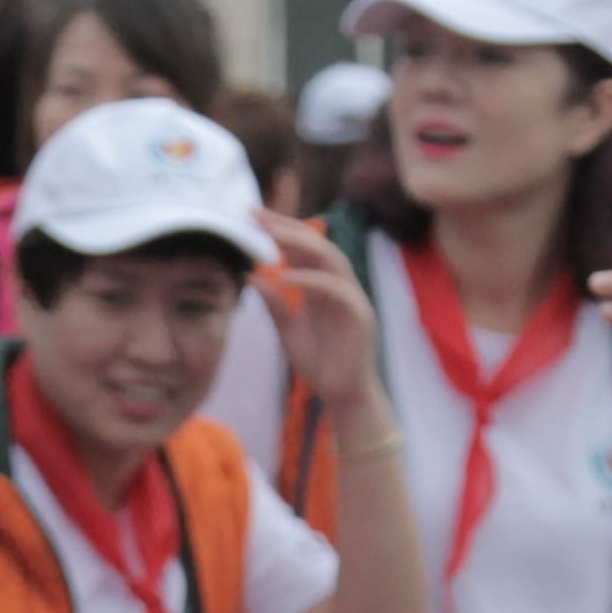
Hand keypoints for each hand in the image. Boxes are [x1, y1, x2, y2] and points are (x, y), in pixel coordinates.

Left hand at [264, 213, 378, 405]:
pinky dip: (311, 281)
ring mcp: (352, 299)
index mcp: (323, 287)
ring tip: (271, 235)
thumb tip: (251, 276)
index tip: (251, 215)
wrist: (344, 397)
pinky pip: (337, 290)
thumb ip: (275, 305)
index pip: (303, 249)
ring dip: (302, 243)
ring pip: (332, 259)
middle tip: (258, 216)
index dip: (281, 229)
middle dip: (288, 227)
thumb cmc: (320, 364)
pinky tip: (285, 278)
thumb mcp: (288, 331)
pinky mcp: (360, 316)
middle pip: (319, 244)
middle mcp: (340, 286)